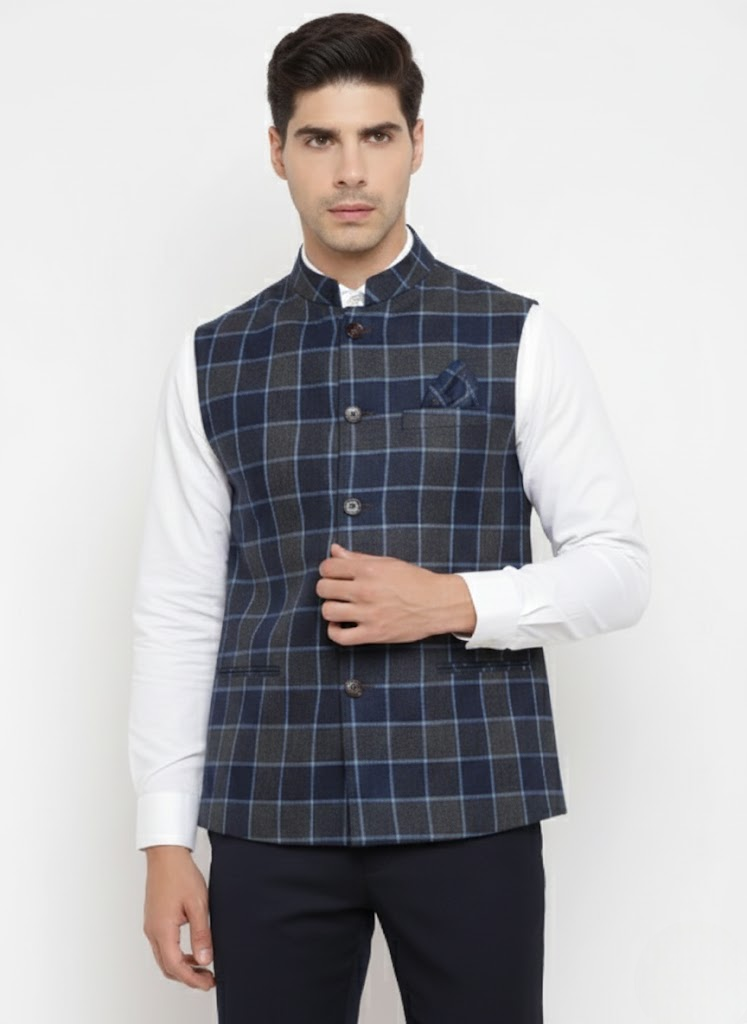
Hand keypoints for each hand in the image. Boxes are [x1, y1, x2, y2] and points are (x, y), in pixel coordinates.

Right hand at [143, 846, 214, 990]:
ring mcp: (151, 925)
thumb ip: (201, 934)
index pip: (175, 966)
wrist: (166, 854)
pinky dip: (177, 954)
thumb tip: (204, 959)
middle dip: (187, 977)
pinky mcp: (154, 919)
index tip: (208, 983)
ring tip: (203, 967)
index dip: (192, 979)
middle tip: (208, 980)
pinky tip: (192, 951)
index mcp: (162, 929)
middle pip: (167, 966)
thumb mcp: (198, 904)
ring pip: (164, 957)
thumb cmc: (180, 874)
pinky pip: (163, 945)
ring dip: (182, 967)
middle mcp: (152, 931)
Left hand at [316, 543, 475, 644]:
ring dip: (330, 608)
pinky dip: (334, 631)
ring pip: (327, 611)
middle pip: (323, 588)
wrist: (439, 603)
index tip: (333, 574)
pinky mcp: (373, 634)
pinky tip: (340, 624)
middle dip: (326, 588)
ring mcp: (368, 614)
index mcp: (369, 570)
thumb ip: (358, 557)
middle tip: (336, 590)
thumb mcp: (388, 562)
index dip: (327, 570)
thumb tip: (334, 550)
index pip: (328, 567)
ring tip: (340, 607)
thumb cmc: (416, 581)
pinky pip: (340, 637)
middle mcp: (366, 590)